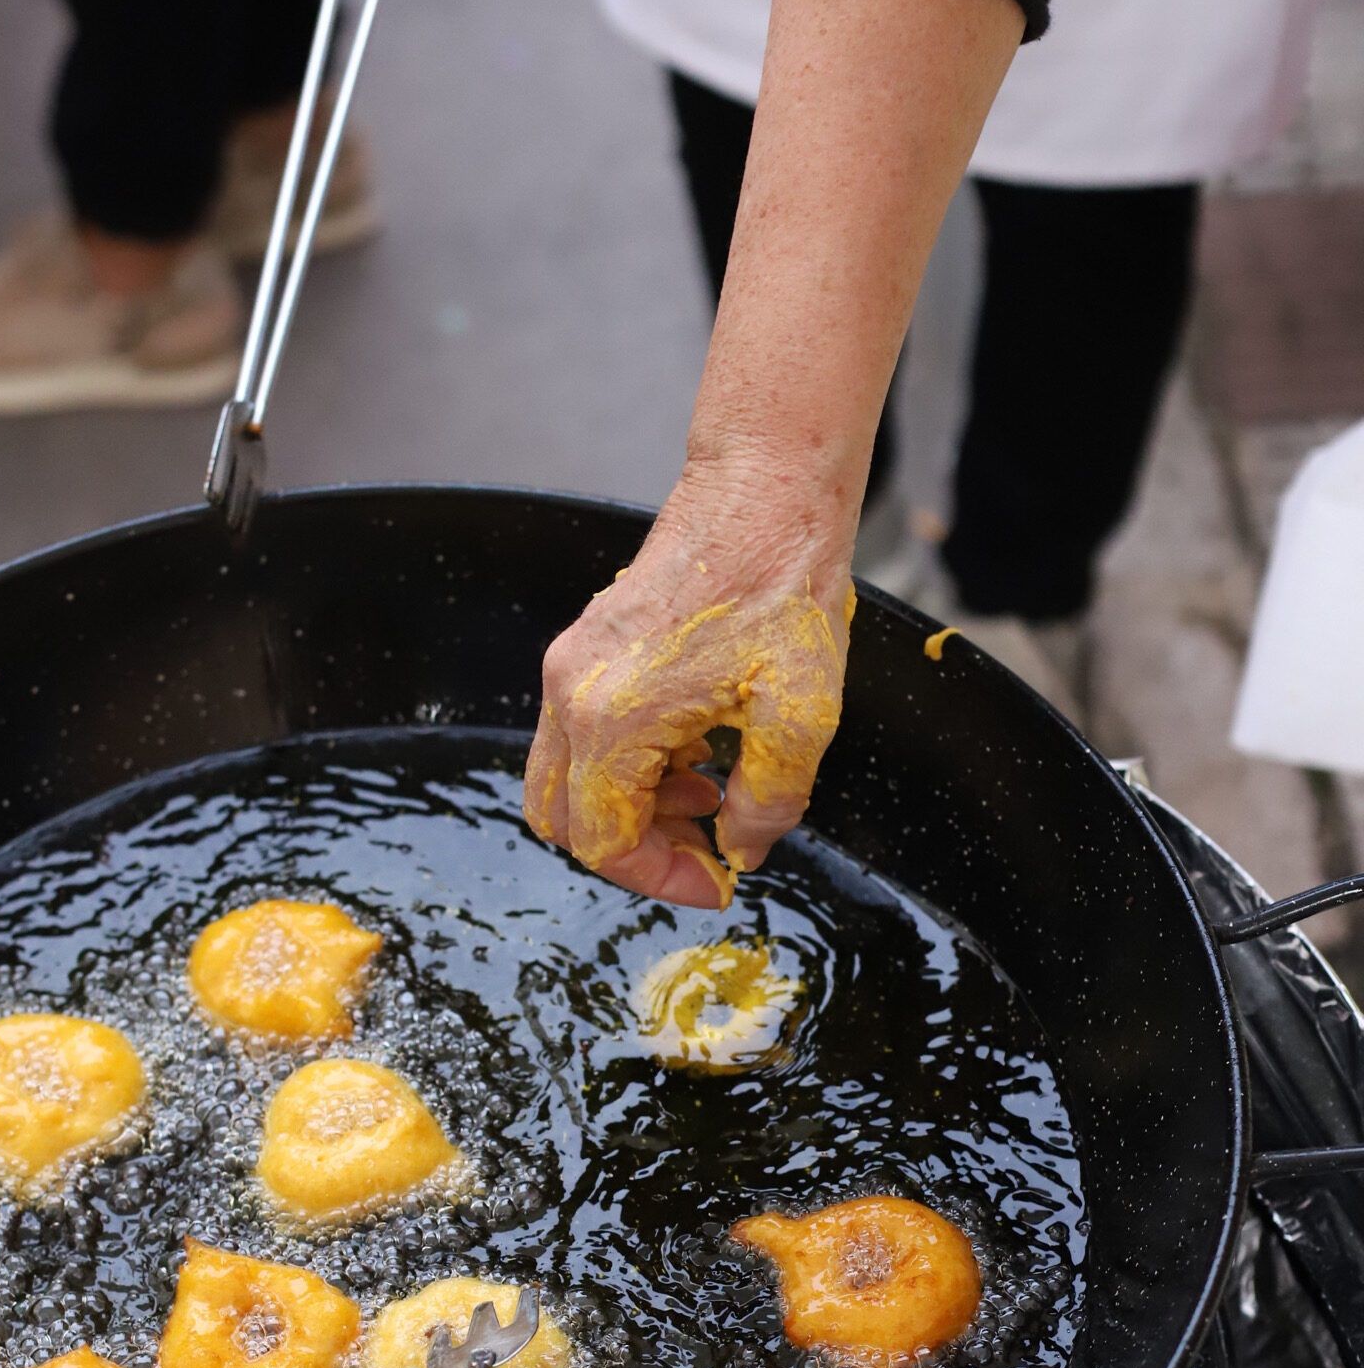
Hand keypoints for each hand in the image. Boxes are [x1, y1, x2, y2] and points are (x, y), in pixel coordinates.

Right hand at [524, 453, 855, 907]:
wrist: (764, 487)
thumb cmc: (783, 585)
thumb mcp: (801, 716)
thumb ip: (768, 802)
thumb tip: (741, 850)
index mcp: (614, 717)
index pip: (604, 842)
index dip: (661, 878)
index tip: (718, 880)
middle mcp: (571, 693)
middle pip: (566, 820)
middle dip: (637, 850)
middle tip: (708, 846)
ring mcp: (570, 666)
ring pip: (567, 781)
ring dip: (632, 808)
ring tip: (712, 791)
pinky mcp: (584, 648)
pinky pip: (579, 737)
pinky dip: (628, 766)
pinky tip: (696, 748)